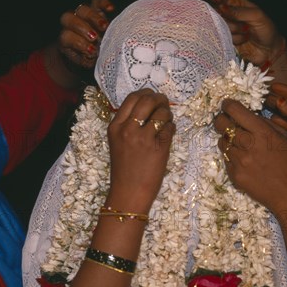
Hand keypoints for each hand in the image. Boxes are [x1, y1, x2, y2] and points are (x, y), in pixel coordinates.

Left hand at [58, 0, 113, 68]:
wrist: (91, 50)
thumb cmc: (88, 57)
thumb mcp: (86, 62)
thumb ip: (88, 58)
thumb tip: (95, 53)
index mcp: (65, 39)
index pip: (66, 36)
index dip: (78, 43)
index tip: (92, 51)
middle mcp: (70, 24)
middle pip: (69, 19)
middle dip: (82, 28)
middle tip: (95, 37)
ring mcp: (82, 14)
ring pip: (82, 9)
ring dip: (93, 17)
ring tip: (105, 26)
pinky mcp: (94, 8)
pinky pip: (97, 2)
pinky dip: (104, 3)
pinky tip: (111, 9)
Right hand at [107, 89, 174, 210]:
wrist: (128, 192)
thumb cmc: (124, 169)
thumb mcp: (118, 142)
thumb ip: (128, 124)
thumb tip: (148, 105)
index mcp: (115, 127)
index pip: (131, 98)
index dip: (146, 94)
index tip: (152, 97)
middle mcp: (127, 129)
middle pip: (147, 100)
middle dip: (159, 98)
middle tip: (164, 103)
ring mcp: (143, 138)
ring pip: (161, 112)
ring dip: (167, 113)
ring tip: (167, 120)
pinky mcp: (158, 147)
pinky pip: (169, 127)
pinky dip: (171, 127)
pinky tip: (168, 134)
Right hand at [204, 0, 282, 66]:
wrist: (268, 50)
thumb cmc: (266, 29)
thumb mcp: (256, 15)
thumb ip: (238, 11)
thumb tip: (221, 7)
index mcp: (234, 2)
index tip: (218, 1)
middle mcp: (226, 13)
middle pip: (213, 11)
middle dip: (227, 18)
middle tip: (240, 21)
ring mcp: (224, 27)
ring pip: (218, 26)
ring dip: (235, 29)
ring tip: (247, 31)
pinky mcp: (223, 39)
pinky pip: (222, 38)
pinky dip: (235, 39)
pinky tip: (244, 39)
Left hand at [213, 99, 286, 213]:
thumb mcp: (285, 138)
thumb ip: (265, 124)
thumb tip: (248, 114)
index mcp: (262, 133)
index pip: (235, 111)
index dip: (228, 105)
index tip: (226, 104)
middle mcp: (247, 144)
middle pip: (221, 124)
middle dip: (221, 119)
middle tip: (224, 120)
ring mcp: (238, 160)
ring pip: (222, 142)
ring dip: (227, 140)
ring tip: (240, 144)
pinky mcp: (233, 174)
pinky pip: (225, 158)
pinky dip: (231, 156)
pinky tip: (244, 160)